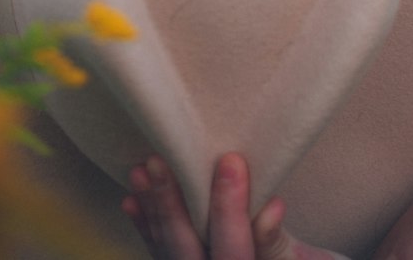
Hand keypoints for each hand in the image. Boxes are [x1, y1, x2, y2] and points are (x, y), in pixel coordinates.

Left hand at [122, 152, 344, 259]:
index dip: (229, 209)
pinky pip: (163, 256)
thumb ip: (279, 244)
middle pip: (188, 251)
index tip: (231, 162)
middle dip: (170, 206)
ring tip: (138, 174)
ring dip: (153, 212)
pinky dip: (148, 230)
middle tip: (156, 163)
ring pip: (171, 253)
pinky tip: (132, 203)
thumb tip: (270, 209)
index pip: (234, 250)